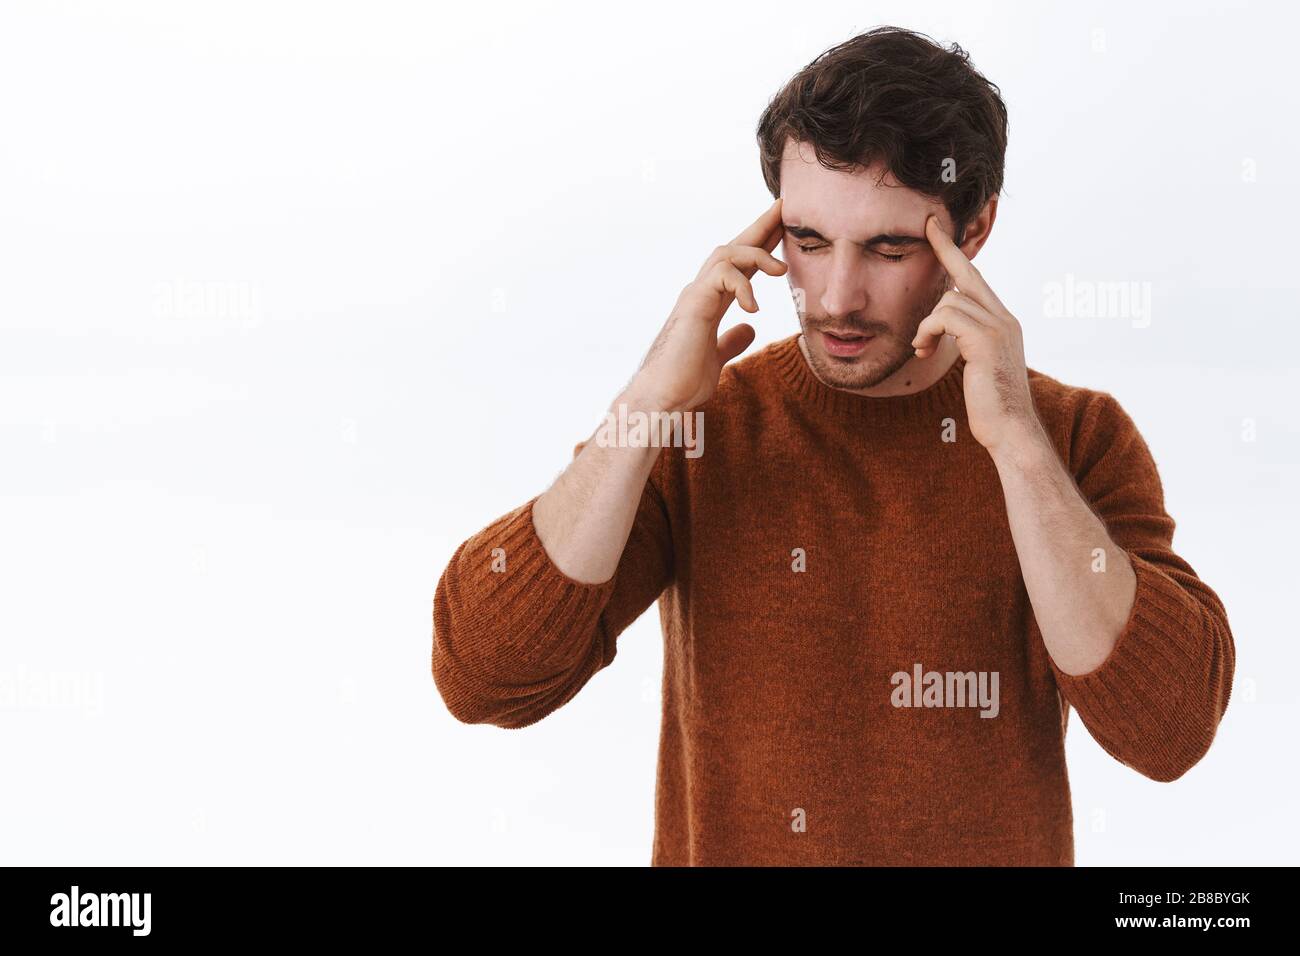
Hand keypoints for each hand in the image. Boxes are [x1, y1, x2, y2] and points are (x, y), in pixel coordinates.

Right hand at [627, 198, 786, 411]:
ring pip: (726, 253)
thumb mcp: (716, 358)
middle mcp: (700, 292)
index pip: (738, 266)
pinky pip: (722, 276)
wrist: (660, 399)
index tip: (783, 228)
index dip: (761, 246)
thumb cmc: (681, 382)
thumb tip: (749, 327)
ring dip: (757, 255)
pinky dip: (743, 286)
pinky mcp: (693, 305)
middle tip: (785, 209)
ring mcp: (694, 296)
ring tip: (781, 271)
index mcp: (708, 303)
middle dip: (760, 227)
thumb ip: (731, 340)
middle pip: (732, 247)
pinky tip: (754, 308)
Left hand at [913, 215, 1047, 459]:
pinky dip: (928, 331)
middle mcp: (1005, 318)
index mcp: (1003, 322)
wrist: (1009, 430)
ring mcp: (999, 327)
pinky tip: (924, 351)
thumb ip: (967, 341)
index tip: (938, 229)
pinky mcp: (986, 340)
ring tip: (921, 348)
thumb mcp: (977, 366)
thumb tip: (945, 328)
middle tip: (927, 225)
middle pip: (968, 274)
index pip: (977, 279)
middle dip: (946, 248)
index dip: (957, 253)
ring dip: (926, 324)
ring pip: (949, 300)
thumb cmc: (990, 406)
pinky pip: (946, 317)